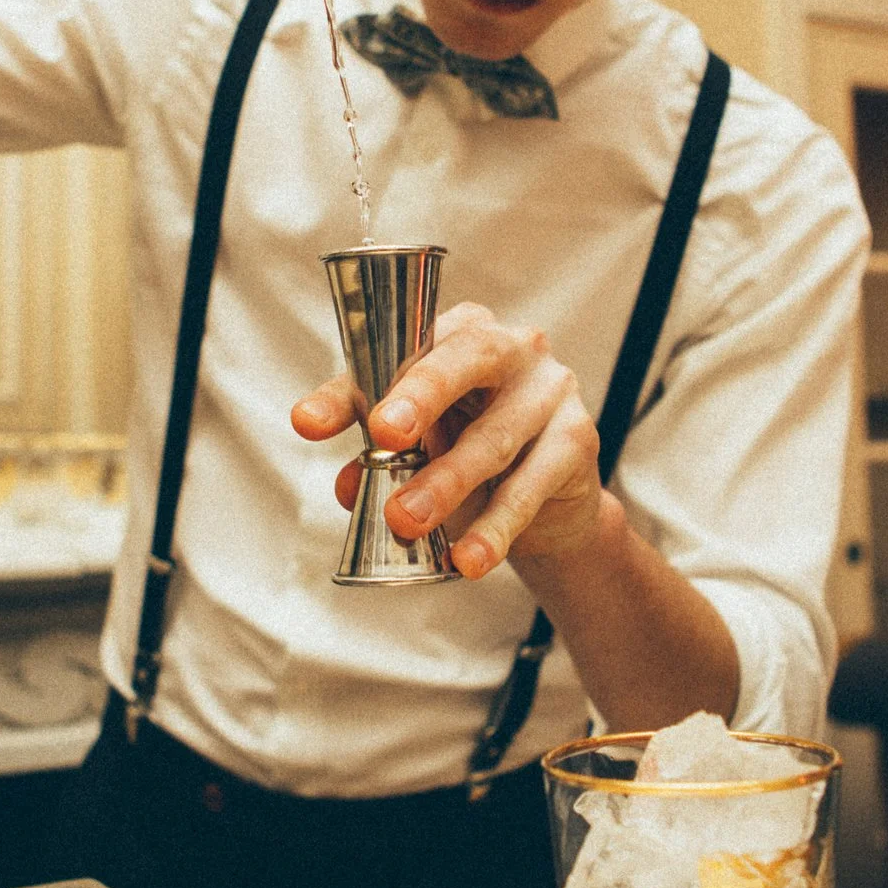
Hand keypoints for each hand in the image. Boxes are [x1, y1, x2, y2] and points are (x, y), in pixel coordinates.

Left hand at [291, 302, 620, 579]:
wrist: (549, 498)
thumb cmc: (469, 444)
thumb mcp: (416, 440)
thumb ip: (376, 452)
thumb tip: (348, 487)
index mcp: (462, 329)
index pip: (403, 347)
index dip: (355, 386)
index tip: (310, 423)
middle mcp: (513, 346)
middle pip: (465, 362)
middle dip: (421, 398)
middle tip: (384, 437)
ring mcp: (551, 391)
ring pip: (494, 438)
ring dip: (447, 483)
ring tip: (405, 521)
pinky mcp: (577, 440)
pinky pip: (530, 487)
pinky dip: (495, 528)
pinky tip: (468, 558)